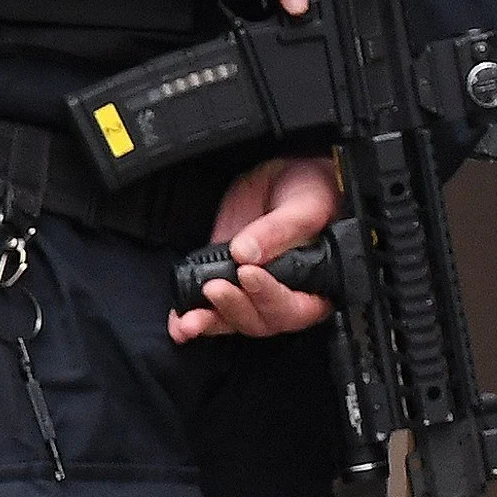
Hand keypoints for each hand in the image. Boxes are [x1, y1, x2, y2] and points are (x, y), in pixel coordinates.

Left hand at [169, 155, 339, 342]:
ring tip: (189, 319)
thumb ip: (281, 228)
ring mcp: (253, 289)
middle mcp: (286, 293)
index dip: (271, 298)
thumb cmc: (313, 188)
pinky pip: (211, 307)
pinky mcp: (226, 279)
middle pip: (263, 321)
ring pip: (235, 320)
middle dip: (236, 309)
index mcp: (317, 281)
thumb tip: (245, 253)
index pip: (297, 308)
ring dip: (210, 322)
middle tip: (215, 287)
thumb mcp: (307, 202)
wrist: (286, 174)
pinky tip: (179, 322)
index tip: (249, 274)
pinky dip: (193, 317)